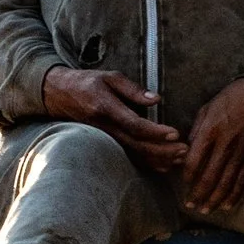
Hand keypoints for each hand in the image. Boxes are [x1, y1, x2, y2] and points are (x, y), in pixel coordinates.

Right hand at [42, 65, 188, 173]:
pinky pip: (127, 158)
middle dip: (163, 150)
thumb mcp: (110, 77)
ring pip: (133, 155)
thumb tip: (156, 100)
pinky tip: (164, 166)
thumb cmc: (88, 82)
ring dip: (158, 160)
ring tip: (180, 159)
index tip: (175, 133)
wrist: (59, 94)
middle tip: (185, 150)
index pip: (134, 125)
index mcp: (106, 108)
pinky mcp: (105, 145)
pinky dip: (146, 164)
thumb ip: (133, 89)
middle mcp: (105, 128)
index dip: (156, 132)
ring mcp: (104, 139)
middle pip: (137, 145)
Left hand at [180, 76, 243, 214]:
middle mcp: (225, 144)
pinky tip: (227, 205)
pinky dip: (235, 194)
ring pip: (226, 181)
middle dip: (199, 194)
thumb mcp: (206, 109)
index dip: (187, 176)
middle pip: (210, 176)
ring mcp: (240, 151)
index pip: (195, 161)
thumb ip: (196, 131)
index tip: (182, 184)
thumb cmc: (230, 98)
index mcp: (210, 131)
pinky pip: (242, 178)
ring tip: (205, 210)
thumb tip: (188, 151)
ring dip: (214, 198)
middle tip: (191, 206)